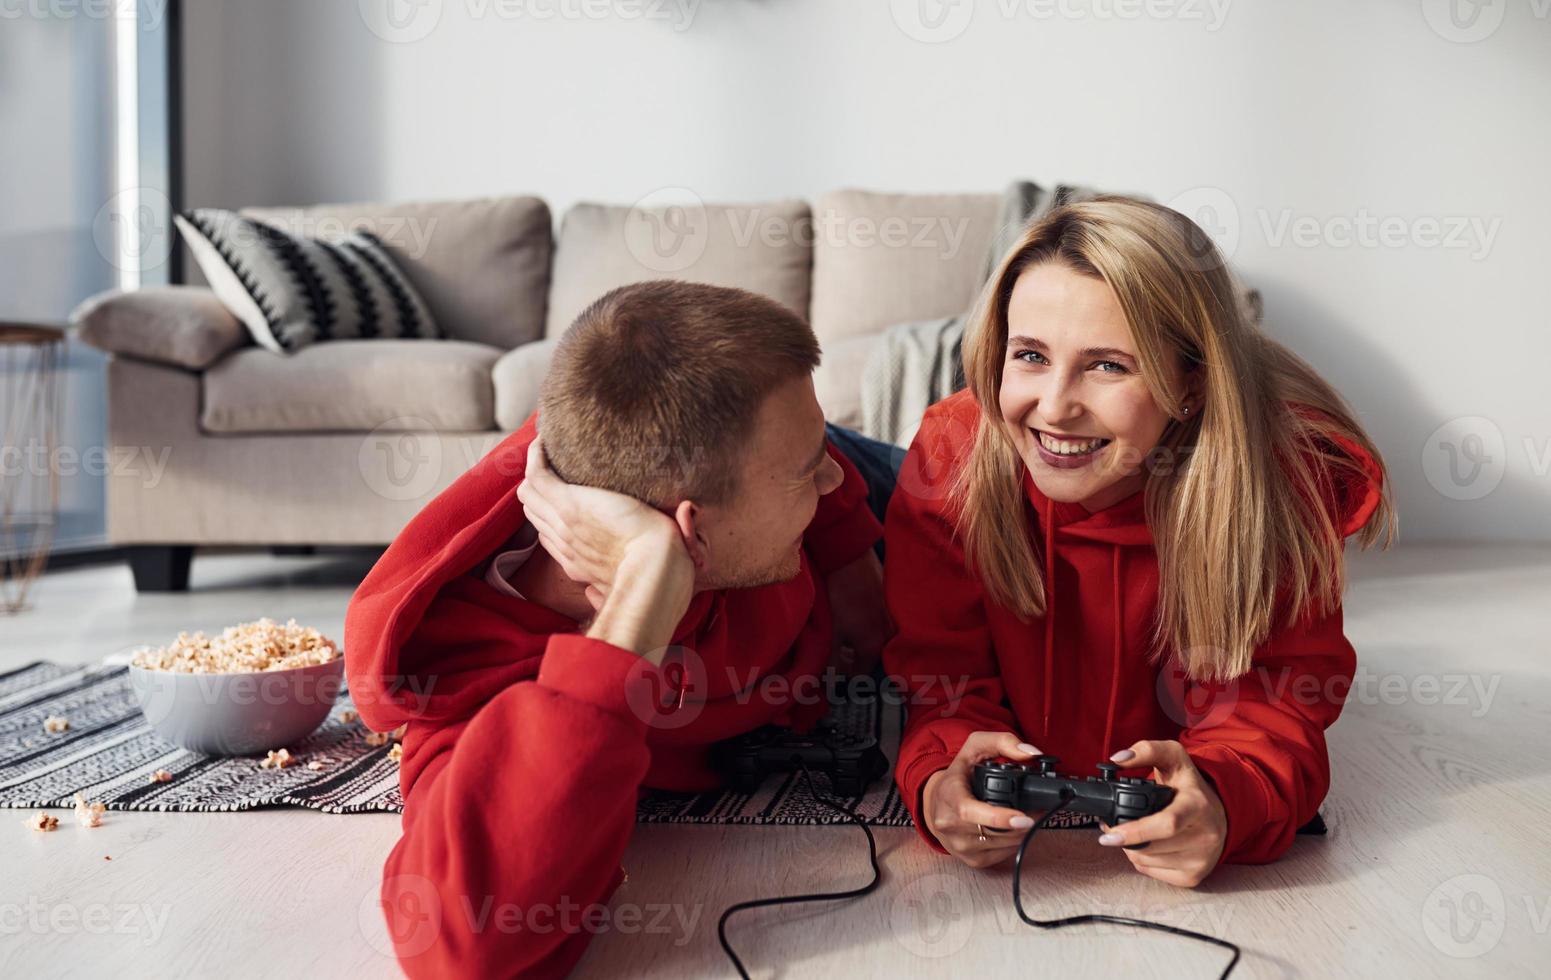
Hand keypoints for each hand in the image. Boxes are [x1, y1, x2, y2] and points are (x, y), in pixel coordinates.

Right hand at [516, 437, 690, 609]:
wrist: (657, 568)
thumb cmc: (655, 575)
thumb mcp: (627, 586)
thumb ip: (607, 590)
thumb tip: (590, 595)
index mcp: (577, 563)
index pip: (550, 536)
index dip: (551, 516)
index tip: (561, 497)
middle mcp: (564, 542)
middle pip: (535, 511)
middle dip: (538, 490)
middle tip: (551, 464)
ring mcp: (562, 522)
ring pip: (530, 493)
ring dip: (535, 469)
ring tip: (546, 447)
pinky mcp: (568, 503)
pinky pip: (537, 474)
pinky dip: (536, 456)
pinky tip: (544, 440)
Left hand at [824, 551, 892, 675]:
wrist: (851, 556)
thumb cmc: (840, 594)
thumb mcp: (833, 630)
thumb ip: (834, 658)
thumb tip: (832, 679)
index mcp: (874, 645)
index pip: (862, 673)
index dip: (847, 676)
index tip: (834, 673)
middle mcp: (890, 635)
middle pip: (872, 657)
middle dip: (855, 659)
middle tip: (837, 654)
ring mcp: (893, 617)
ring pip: (878, 639)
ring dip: (863, 642)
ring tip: (845, 636)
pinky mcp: (892, 601)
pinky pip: (882, 623)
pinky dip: (870, 626)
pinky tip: (857, 618)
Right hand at [922, 732, 1042, 867]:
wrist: (936, 803)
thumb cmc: (958, 775)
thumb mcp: (975, 747)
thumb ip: (1003, 742)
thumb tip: (1031, 753)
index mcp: (948, 795)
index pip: (969, 812)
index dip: (998, 817)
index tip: (1022, 817)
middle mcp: (950, 824)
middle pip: (994, 831)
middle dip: (1022, 823)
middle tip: (1037, 811)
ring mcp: (960, 845)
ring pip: (1003, 845)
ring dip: (1022, 832)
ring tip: (1028, 816)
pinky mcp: (972, 859)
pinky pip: (1003, 854)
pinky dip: (1015, 842)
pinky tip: (1014, 828)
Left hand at [1096, 740, 1227, 887]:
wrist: (1219, 814)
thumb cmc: (1189, 786)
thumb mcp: (1173, 758)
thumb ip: (1146, 750)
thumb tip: (1118, 759)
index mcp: (1198, 805)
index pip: (1167, 824)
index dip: (1136, 831)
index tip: (1110, 834)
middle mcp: (1205, 835)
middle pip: (1149, 847)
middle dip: (1123, 837)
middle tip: (1113, 826)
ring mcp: (1201, 860)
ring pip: (1145, 861)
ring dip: (1131, 848)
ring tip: (1137, 832)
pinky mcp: (1194, 877)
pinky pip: (1151, 872)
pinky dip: (1142, 860)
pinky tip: (1151, 845)